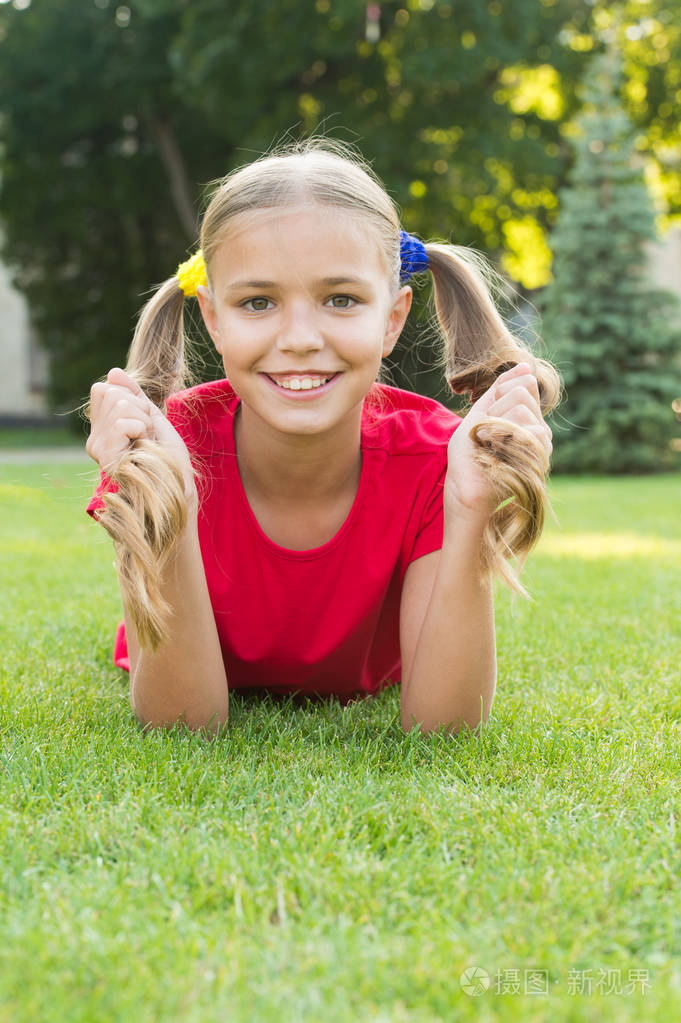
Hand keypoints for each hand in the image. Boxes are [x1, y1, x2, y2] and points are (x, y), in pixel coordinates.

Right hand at [86, 368, 194, 494]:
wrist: (178, 483)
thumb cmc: (167, 455)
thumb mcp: (151, 416)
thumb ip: (133, 394)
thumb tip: (113, 372)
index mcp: (101, 430)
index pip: (103, 390)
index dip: (131, 399)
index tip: (144, 423)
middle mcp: (94, 440)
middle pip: (112, 394)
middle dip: (140, 410)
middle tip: (147, 435)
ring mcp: (98, 449)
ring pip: (121, 405)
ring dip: (144, 421)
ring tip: (147, 442)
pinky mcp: (107, 456)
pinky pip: (123, 423)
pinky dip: (142, 430)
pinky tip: (144, 447)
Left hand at [444, 363, 552, 521]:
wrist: (464, 492)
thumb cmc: (468, 459)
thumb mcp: (479, 415)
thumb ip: (499, 389)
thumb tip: (527, 365)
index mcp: (525, 417)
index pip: (523, 382)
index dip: (497, 394)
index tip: (484, 420)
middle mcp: (538, 427)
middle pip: (522, 390)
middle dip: (494, 409)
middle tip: (485, 436)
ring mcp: (542, 442)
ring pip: (522, 406)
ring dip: (495, 424)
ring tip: (490, 447)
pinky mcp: (541, 454)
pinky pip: (528, 426)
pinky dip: (502, 437)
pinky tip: (497, 455)